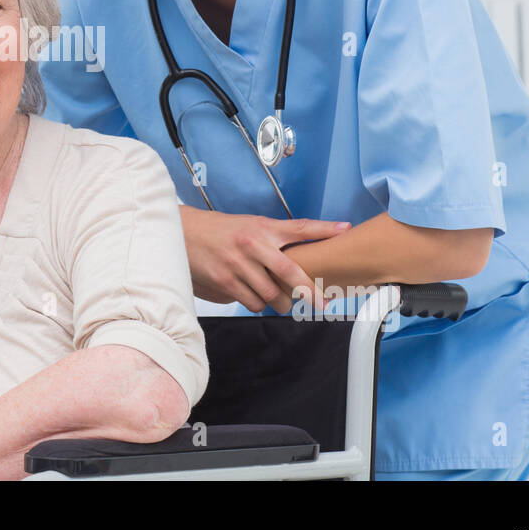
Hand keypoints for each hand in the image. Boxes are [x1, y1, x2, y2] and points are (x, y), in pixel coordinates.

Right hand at [179, 206, 349, 312]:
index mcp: (261, 227)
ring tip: (278, 298)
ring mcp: (238, 265)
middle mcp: (252, 244)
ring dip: (279, 302)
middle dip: (309, 291)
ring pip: (272, 295)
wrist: (183, 233)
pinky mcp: (225, 282)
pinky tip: (254, 296)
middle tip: (320, 301)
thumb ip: (275, 237)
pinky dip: (258, 304)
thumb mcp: (250, 226)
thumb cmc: (219, 230)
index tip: (345, 229)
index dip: (324, 229)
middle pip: (290, 273)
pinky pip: (253, 302)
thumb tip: (305, 252)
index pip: (299, 227)